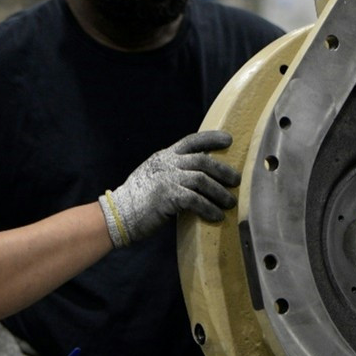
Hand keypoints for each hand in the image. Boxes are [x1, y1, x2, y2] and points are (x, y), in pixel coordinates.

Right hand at [100, 130, 241, 247]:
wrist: (118, 214)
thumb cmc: (137, 200)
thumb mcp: (154, 176)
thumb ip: (173, 172)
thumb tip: (198, 176)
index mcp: (164, 157)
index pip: (191, 141)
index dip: (211, 138)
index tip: (229, 139)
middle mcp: (167, 164)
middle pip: (203, 161)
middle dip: (223, 170)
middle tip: (236, 181)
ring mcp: (167, 179)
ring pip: (203, 180)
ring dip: (220, 193)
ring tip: (230, 203)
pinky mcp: (167, 196)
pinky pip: (196, 200)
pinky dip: (209, 208)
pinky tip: (216, 216)